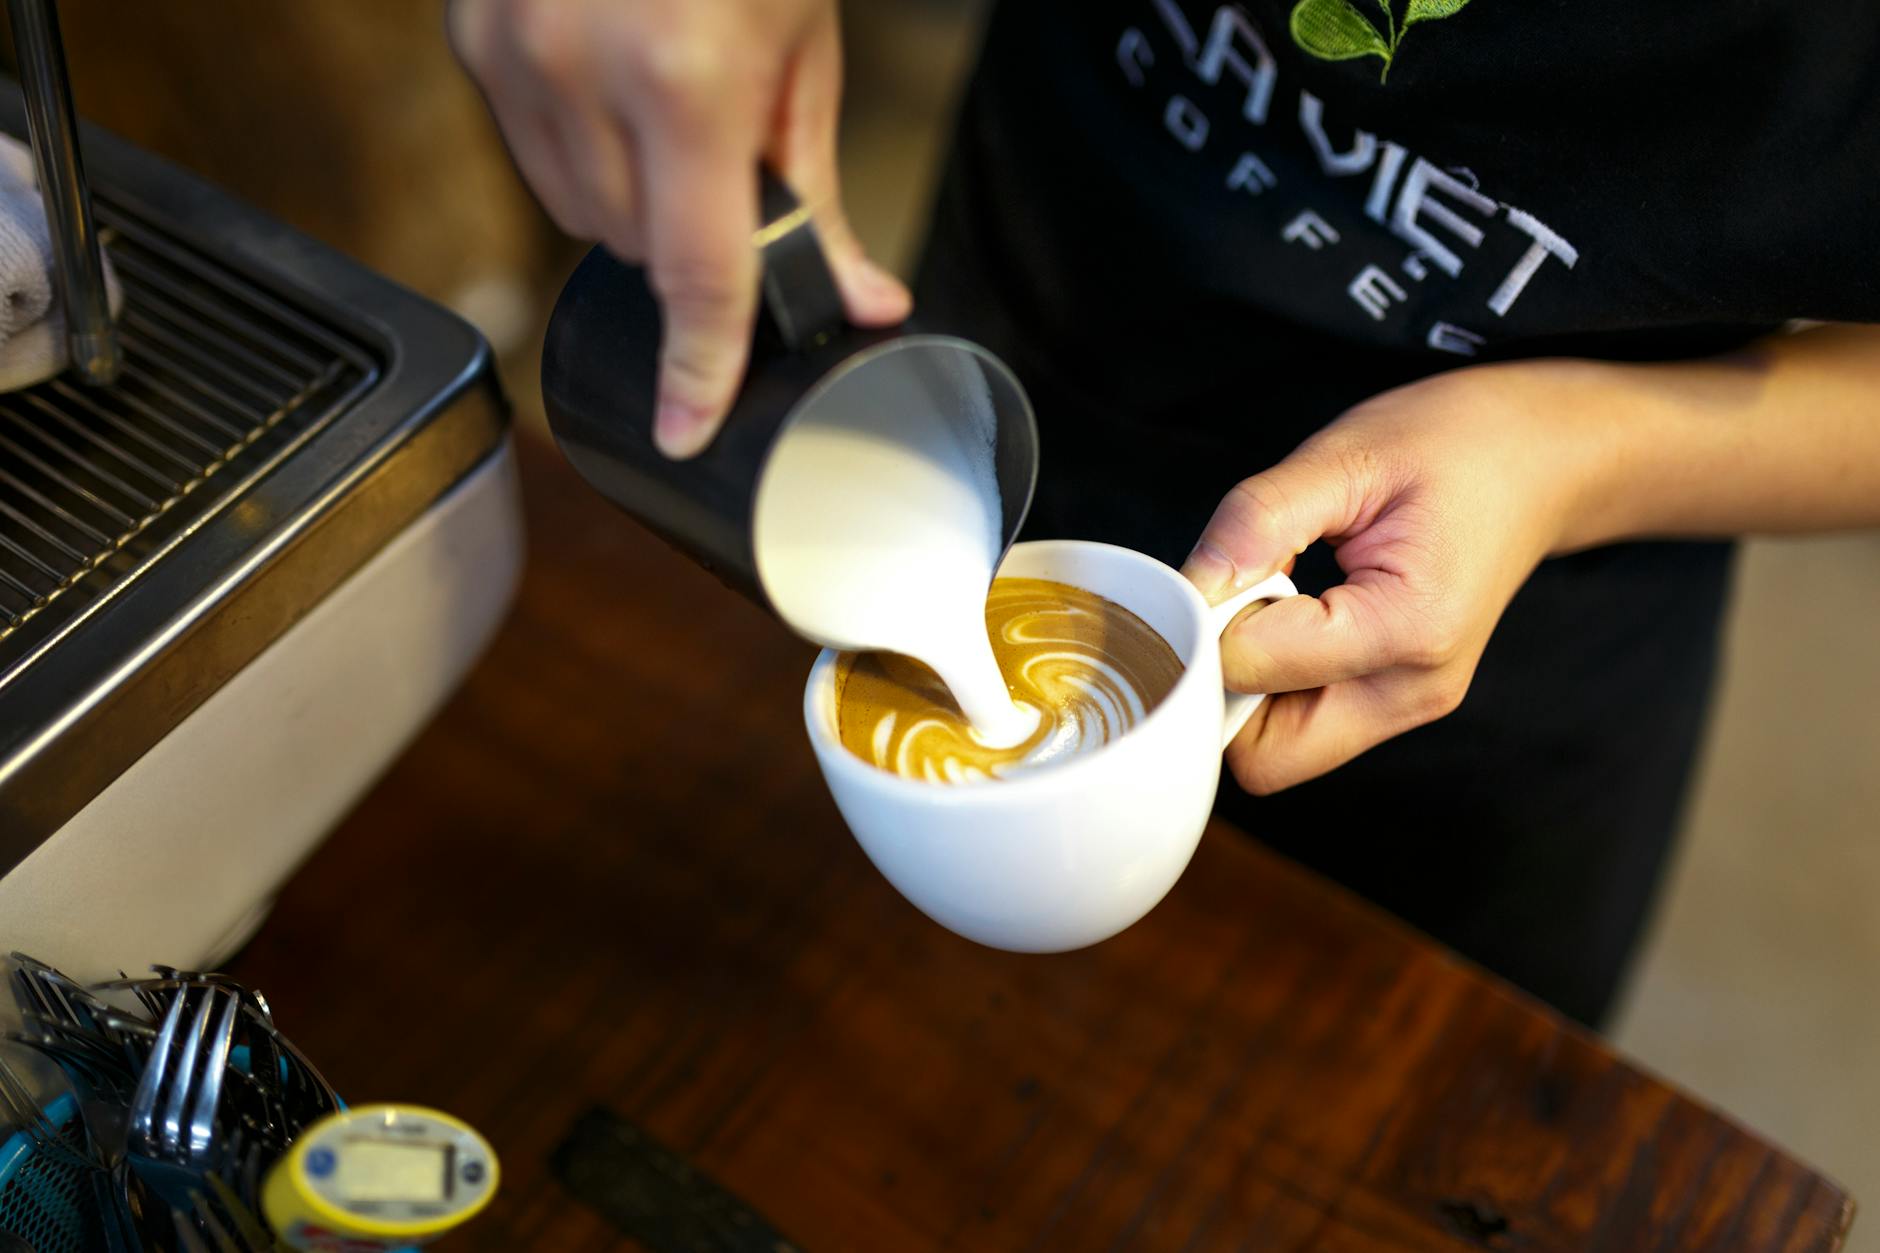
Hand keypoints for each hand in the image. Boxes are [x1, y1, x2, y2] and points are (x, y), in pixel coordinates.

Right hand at [449, 0, 910, 456]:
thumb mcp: (803, 50)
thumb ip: (814, 191)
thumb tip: (857, 298)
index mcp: (684, 78)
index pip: (695, 274)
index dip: (699, 367)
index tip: (688, 429)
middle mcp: (578, 69)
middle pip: (635, 249)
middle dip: (688, 240)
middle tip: (722, 162)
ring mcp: (509, 51)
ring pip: (573, 212)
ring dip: (631, 200)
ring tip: (670, 103)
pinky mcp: (471, 37)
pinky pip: (528, 151)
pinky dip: (578, 146)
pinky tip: (614, 80)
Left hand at [1182, 362, 1608, 793]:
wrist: (1543, 460)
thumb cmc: (1460, 446)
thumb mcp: (1349, 454)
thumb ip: (1259, 520)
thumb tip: (1192, 584)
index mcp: (1408, 629)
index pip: (1251, 668)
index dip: (1210, 619)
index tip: (1223, 566)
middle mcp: (1412, 690)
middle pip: (1262, 756)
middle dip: (1220, 686)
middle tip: (1238, 599)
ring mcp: (1407, 706)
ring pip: (1277, 753)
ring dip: (1246, 687)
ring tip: (1277, 598)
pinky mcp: (1394, 703)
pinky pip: (1301, 727)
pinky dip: (1274, 684)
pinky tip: (1292, 616)